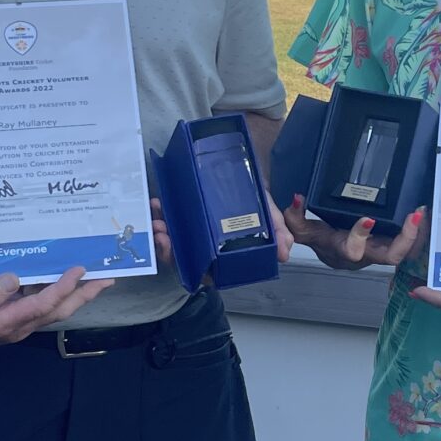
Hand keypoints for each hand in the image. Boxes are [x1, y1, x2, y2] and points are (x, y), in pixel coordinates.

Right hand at [0, 266, 111, 356]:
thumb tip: (13, 279)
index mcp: (6, 322)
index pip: (43, 305)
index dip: (64, 288)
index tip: (80, 270)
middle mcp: (17, 324)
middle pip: (58, 310)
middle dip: (84, 295)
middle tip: (108, 277)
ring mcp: (16, 320)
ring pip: (53, 307)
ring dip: (76, 293)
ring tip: (96, 276)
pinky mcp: (12, 315)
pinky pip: (41, 303)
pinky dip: (57, 290)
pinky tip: (62, 275)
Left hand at [148, 195, 292, 269]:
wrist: (245, 167)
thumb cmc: (256, 197)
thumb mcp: (268, 213)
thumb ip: (277, 231)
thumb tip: (284, 253)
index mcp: (225, 254)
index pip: (207, 272)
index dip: (193, 270)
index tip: (185, 257)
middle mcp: (206, 246)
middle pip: (184, 258)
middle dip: (168, 250)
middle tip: (162, 234)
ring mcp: (192, 232)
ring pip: (172, 241)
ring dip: (160, 233)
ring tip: (157, 221)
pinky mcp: (182, 216)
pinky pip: (167, 221)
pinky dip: (160, 215)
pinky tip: (157, 205)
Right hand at [283, 194, 427, 271]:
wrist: (328, 249)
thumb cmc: (318, 237)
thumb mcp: (302, 227)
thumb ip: (295, 216)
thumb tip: (298, 198)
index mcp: (343, 250)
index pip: (352, 250)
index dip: (360, 236)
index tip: (368, 218)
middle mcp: (365, 254)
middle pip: (390, 257)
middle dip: (405, 239)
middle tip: (414, 215)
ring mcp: (379, 250)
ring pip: (404, 252)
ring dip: (417, 234)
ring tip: (423, 211)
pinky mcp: (388, 243)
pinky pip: (408, 243)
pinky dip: (417, 230)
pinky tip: (423, 213)